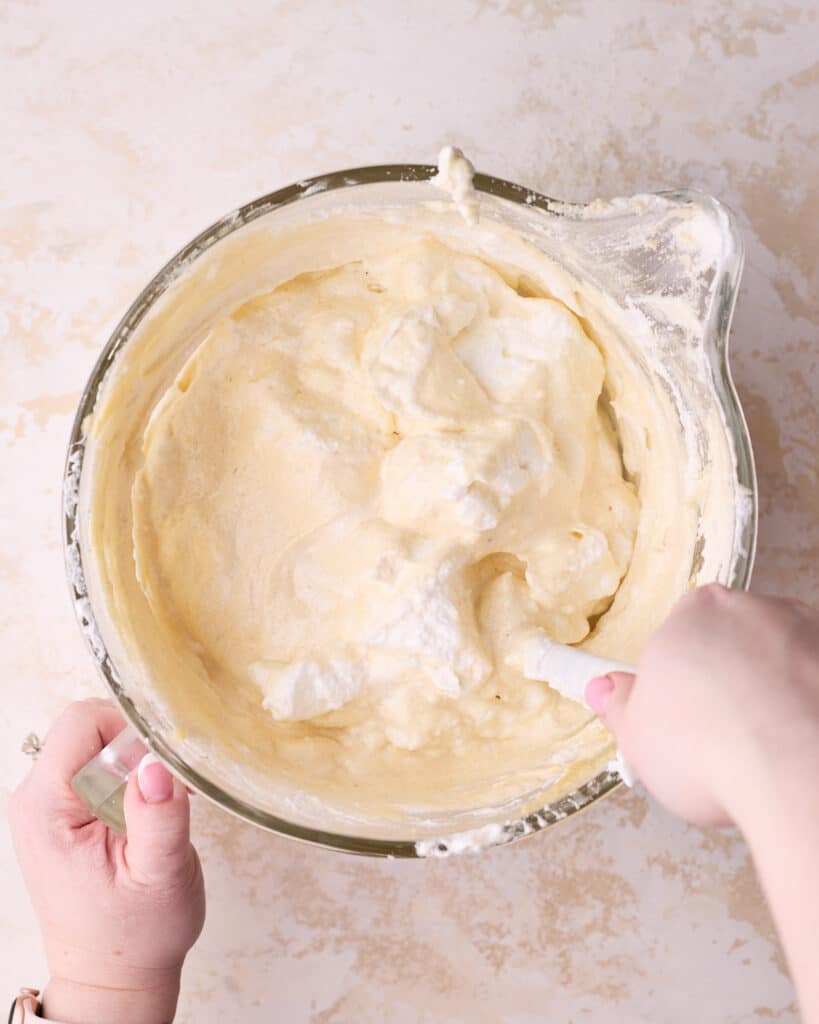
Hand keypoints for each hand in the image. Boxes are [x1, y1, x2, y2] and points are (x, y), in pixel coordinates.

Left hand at [9, 699, 204, 1023]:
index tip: (158, 772)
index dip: (129, 733)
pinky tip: (140, 819)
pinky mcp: (58, 814)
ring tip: (151, 815)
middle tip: (160, 799)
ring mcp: (43, 806)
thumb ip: (158, 816)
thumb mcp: (160, 875)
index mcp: (46, 808)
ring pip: (92, 745)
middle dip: (133, 750)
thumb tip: (156, 764)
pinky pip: (93, 767)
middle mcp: (33, 800)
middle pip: (87, 728)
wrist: (112, 980)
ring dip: (131, 766)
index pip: (83, 721)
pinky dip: (125, 780)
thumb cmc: (135, 935)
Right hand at [584, 584, 818, 826]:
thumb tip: (605, 690)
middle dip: (728, 680)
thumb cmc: (711, 749)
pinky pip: (816, 682)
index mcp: (696, 612)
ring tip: (767, 749)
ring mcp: (807, 632)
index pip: (680, 635)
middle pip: (735, 641)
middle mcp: (753, 609)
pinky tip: (799, 746)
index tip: (679, 716)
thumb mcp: (637, 737)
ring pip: (784, 659)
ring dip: (775, 691)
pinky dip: (810, 705)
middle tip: (721, 736)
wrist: (799, 777)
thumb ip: (619, 706)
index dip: (678, 679)